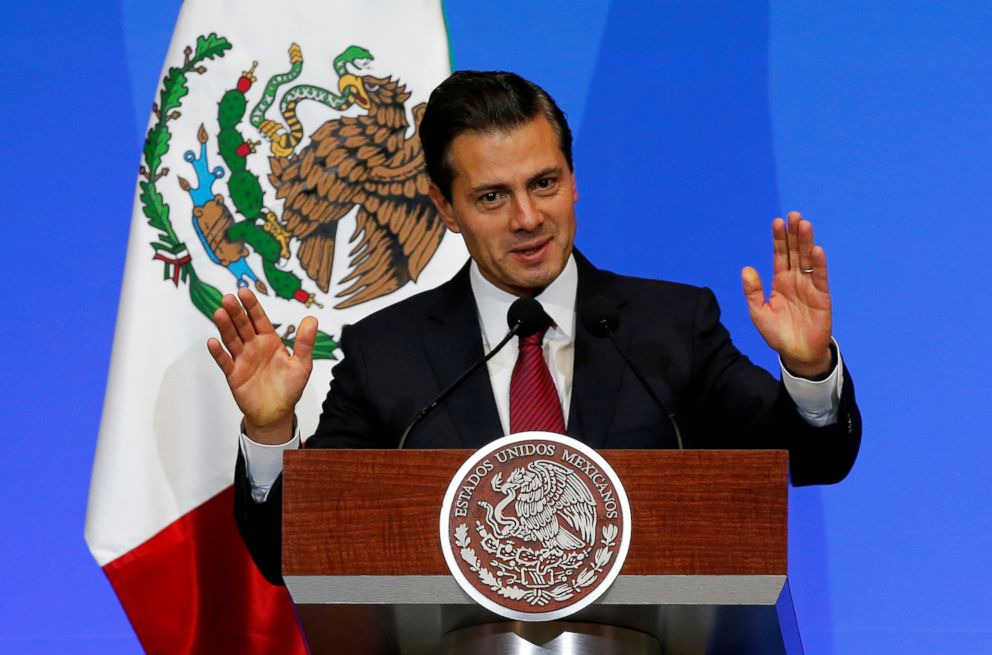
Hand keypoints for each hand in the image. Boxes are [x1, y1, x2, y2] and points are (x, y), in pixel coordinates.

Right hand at [207, 288, 317, 443]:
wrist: (276, 412)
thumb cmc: (289, 387)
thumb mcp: (302, 364)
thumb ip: (305, 342)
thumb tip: (312, 320)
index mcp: (270, 341)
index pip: (259, 319)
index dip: (252, 306)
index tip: (244, 292)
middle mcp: (254, 346)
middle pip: (243, 325)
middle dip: (236, 312)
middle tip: (228, 298)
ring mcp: (242, 359)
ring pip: (232, 339)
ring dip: (225, 327)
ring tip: (219, 313)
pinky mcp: (234, 374)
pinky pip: (224, 361)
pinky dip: (218, 352)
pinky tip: (213, 342)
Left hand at [741, 211, 833, 377]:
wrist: (797, 353)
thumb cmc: (777, 333)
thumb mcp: (759, 313)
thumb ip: (753, 291)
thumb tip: (746, 268)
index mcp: (780, 281)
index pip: (780, 255)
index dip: (779, 239)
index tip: (777, 222)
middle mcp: (795, 280)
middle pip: (795, 252)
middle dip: (794, 234)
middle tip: (793, 215)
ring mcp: (809, 286)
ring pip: (808, 260)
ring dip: (807, 242)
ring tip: (804, 225)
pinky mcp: (822, 297)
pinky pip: (820, 278)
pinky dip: (818, 265)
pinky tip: (816, 250)